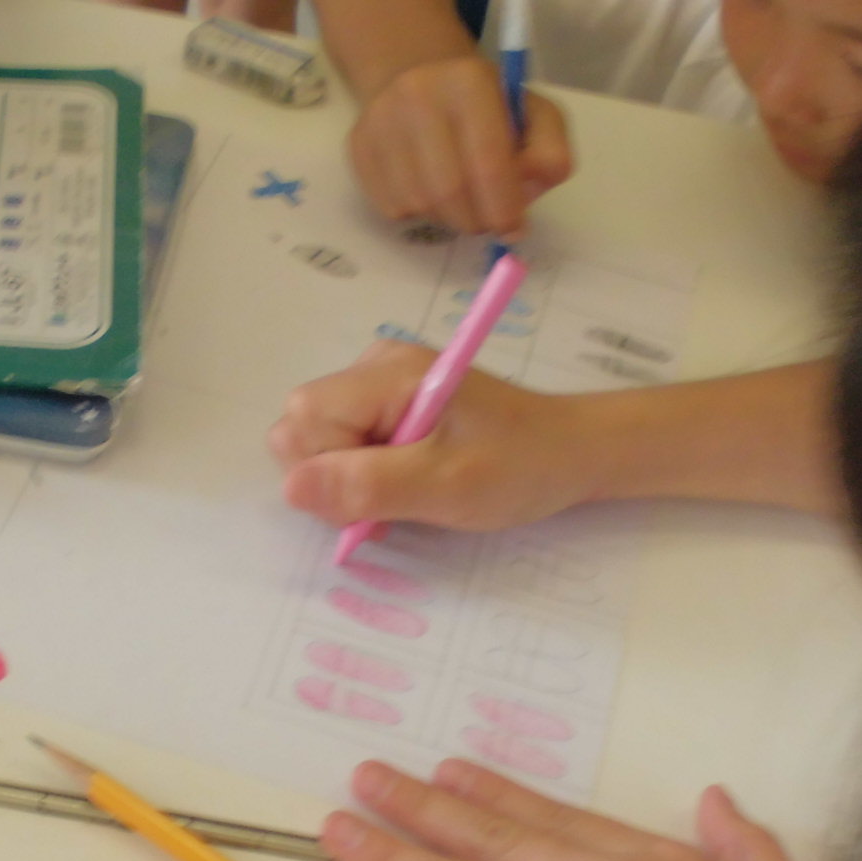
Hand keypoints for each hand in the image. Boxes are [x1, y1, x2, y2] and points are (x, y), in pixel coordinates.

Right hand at [270, 340, 602, 530]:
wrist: (571, 452)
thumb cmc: (518, 467)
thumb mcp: (446, 487)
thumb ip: (368, 487)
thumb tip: (290, 489)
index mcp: (388, 373)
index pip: (303, 420)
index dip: (330, 468)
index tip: (383, 492)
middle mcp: (375, 365)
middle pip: (303, 425)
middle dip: (336, 475)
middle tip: (399, 495)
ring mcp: (381, 380)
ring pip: (319, 437)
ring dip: (353, 478)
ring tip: (411, 489)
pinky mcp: (390, 400)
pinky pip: (345, 438)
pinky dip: (367, 470)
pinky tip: (410, 479)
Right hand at [349, 55, 572, 235]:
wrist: (418, 72)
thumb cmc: (486, 104)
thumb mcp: (534, 114)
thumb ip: (549, 152)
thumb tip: (527, 194)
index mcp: (469, 82)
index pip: (487, 163)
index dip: (504, 208)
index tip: (513, 227)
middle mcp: (417, 95)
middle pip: (448, 191)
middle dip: (476, 220)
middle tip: (488, 220)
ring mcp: (381, 121)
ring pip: (418, 204)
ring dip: (447, 218)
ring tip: (460, 199)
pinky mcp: (359, 146)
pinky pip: (390, 207)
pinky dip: (417, 212)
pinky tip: (428, 188)